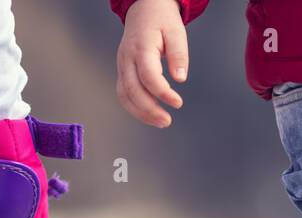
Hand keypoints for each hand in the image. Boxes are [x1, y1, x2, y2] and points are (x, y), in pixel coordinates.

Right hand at [116, 0, 187, 127]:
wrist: (143, 9)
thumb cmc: (162, 20)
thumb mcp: (176, 32)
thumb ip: (178, 55)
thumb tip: (180, 79)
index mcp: (141, 47)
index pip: (148, 76)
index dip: (162, 92)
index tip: (178, 103)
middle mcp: (127, 58)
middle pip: (132, 89)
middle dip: (149, 109)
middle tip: (167, 121)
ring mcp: (121, 65)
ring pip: (125, 95)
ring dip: (141, 113)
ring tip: (161, 122)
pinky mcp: (122, 72)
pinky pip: (124, 94)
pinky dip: (135, 108)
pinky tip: (151, 115)